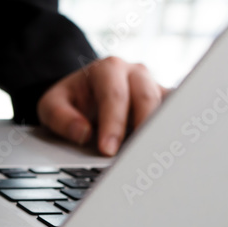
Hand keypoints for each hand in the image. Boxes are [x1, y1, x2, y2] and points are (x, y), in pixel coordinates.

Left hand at [37, 56, 168, 155]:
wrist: (82, 95)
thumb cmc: (69, 100)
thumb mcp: (51, 106)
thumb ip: (61, 118)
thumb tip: (83, 133)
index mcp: (107, 69)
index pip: (114, 95)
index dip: (112, 123)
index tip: (107, 149)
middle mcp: (135, 73)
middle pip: (146, 98)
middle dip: (140, 129)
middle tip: (135, 157)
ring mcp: (154, 86)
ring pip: (167, 106)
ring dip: (161, 131)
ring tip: (154, 156)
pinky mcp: (165, 102)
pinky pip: (176, 114)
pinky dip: (174, 131)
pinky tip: (170, 149)